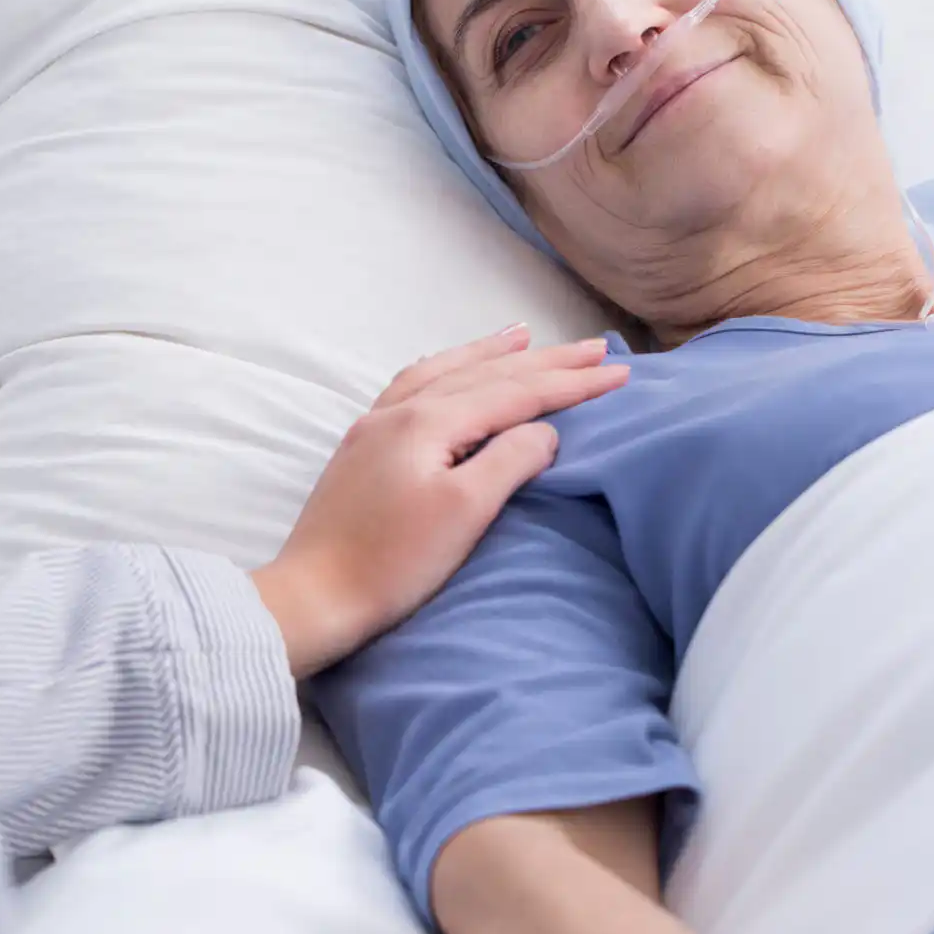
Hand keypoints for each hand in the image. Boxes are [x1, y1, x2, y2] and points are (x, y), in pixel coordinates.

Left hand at [253, 325, 627, 677]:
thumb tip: (544, 431)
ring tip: (525, 336)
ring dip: (490, 353)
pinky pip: (414, 387)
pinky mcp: (361, 449)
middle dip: (544, 360)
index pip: (516, 392)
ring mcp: (375, 427)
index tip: (620, 372)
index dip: (572, 383)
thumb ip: (509, 461)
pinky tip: (454, 373)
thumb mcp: (464, 513)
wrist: (313, 597)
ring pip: (445, 372)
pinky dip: (448, 370)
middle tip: (595, 348)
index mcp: (428, 422)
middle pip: (484, 373)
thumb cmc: (391, 564)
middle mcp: (399, 411)